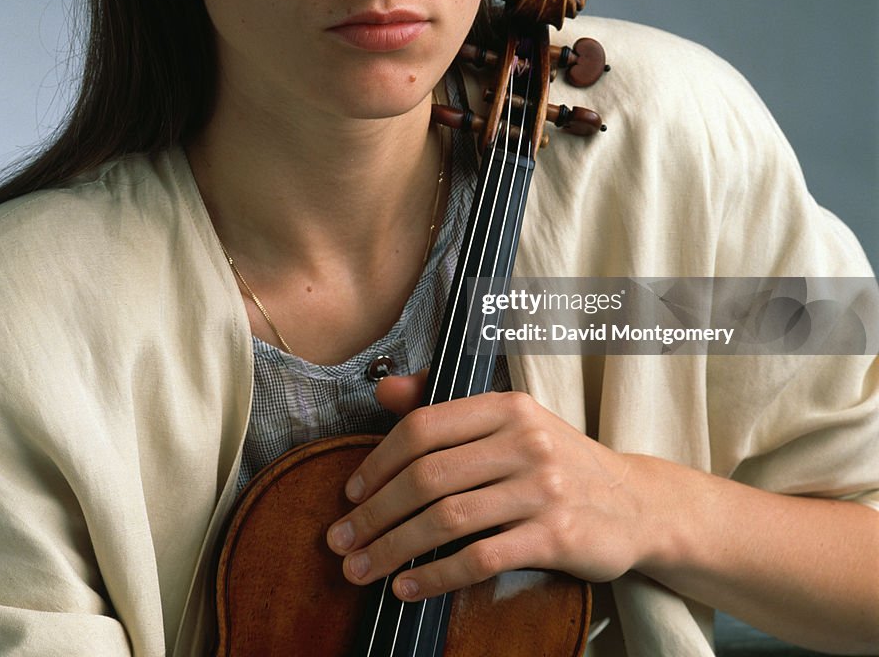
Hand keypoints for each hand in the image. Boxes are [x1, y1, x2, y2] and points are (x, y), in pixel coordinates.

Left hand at [326, 375, 648, 600]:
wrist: (637, 502)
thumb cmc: (557, 461)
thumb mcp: (509, 421)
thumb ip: (444, 407)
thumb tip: (382, 389)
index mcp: (505, 406)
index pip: (423, 427)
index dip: (378, 462)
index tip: (351, 493)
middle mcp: (523, 440)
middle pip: (427, 476)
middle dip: (375, 513)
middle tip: (341, 540)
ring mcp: (541, 488)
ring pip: (446, 519)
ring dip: (393, 548)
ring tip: (361, 568)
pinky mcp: (556, 535)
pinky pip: (479, 558)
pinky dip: (435, 576)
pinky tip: (407, 588)